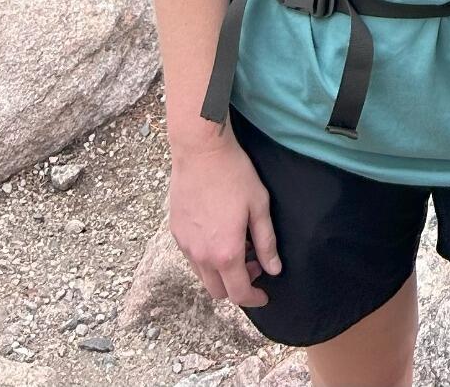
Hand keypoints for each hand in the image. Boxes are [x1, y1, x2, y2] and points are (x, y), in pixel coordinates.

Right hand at [167, 127, 281, 308]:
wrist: (201, 151)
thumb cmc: (234, 174)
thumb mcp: (259, 206)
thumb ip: (266, 242)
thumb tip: (274, 269)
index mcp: (225, 253)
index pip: (239, 293)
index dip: (254, 299)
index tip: (264, 294)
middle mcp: (202, 256)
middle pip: (218, 291)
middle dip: (237, 285)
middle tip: (253, 262)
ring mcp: (185, 245)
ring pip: (203, 276)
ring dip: (221, 272)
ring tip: (237, 244)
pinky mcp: (176, 232)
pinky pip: (192, 258)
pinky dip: (207, 257)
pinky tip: (218, 233)